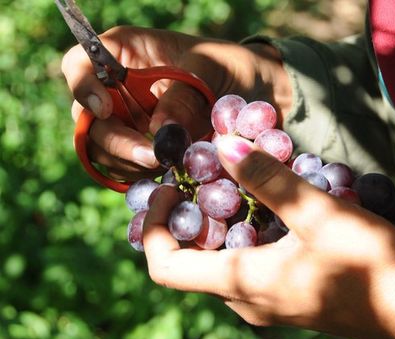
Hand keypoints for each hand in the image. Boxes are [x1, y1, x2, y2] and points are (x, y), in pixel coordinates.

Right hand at [61, 26, 290, 180]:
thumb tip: (160, 135)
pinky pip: (126, 170)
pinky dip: (141, 178)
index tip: (105, 107)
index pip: (80, 63)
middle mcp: (119, 90)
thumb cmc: (235, 68)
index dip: (82, 86)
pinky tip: (168, 178)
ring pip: (103, 150)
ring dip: (129, 164)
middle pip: (88, 117)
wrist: (263, 97)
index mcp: (126, 54)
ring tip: (167, 168)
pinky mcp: (145, 152)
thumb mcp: (213, 69)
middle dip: (115, 141)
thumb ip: (185, 96)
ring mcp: (130, 124)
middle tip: (153, 157)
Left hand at [143, 135, 394, 338]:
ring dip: (222, 225)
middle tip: (209, 175)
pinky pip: (249, 269)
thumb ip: (268, 179)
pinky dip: (247, 238)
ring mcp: (269, 305)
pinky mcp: (290, 300)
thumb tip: (223, 145)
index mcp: (242, 283)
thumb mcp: (319, 213)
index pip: (164, 266)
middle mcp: (247, 301)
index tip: (170, 187)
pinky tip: (277, 211)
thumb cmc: (369, 264)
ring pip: (223, 264)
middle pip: (192, 262)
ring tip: (244, 185)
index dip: (152, 226)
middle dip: (190, 216)